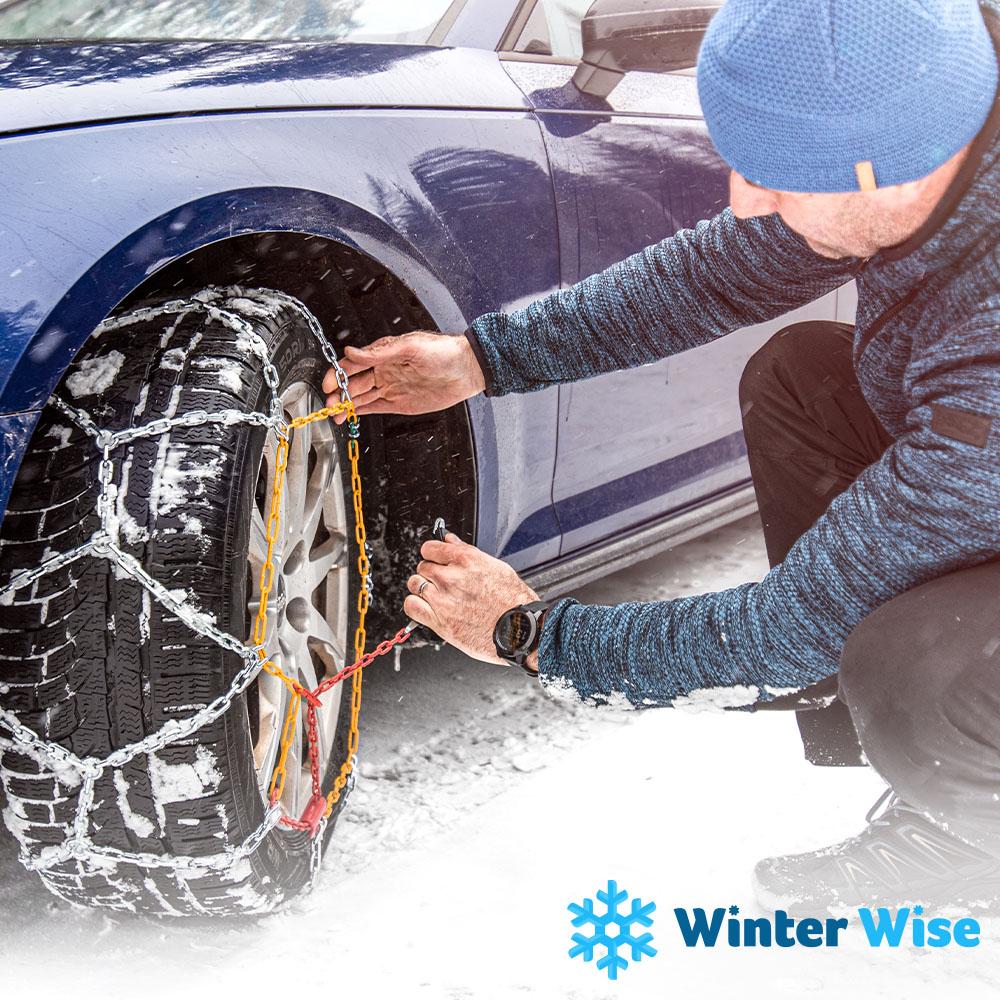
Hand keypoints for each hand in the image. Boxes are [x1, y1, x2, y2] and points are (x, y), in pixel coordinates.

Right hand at [322, 331, 485, 422]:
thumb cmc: (443, 352)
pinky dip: (360, 411)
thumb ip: (380, 351)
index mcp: (384, 354)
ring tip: (333, 413)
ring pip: (362, 397)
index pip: (353, 364)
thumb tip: (352, 351)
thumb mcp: (410, 347)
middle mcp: (385, 370)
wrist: (466, 370)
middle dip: (339, 392)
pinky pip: (375, 407)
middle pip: (354, 383)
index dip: (337, 373)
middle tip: (328, 403)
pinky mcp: (399, 403)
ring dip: (346, 404)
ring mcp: (391, 387)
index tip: (328, 383)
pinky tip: (349, 415)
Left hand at [404, 533, 539, 666]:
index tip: (435, 559)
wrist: (520, 631)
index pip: (430, 548)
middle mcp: (451, 577)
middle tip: (442, 582)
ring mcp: (442, 599)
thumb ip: (467, 552)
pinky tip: (426, 608)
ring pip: (414, 584)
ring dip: (421, 588)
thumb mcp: (496, 567)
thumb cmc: (514, 601)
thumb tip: (450, 540)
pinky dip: (415, 605)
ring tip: (435, 595)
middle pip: (422, 566)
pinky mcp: (439, 621)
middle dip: (430, 572)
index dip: (433, 554)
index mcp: (466, 560)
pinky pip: (411, 606)